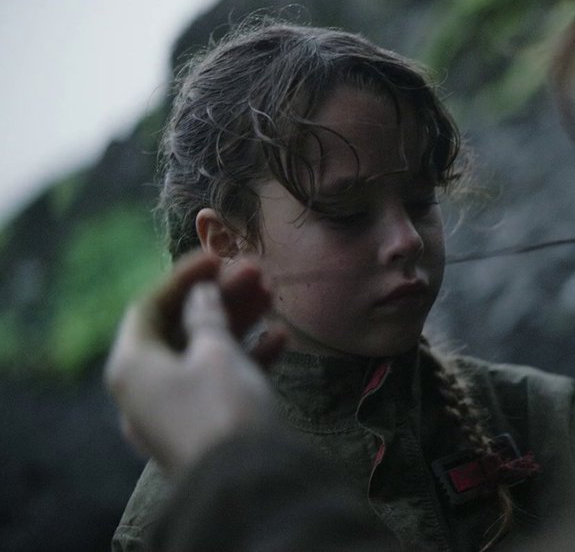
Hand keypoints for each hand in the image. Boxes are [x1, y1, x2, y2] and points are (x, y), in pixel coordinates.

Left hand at [105, 252, 285, 476]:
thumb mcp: (215, 351)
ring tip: (272, 296)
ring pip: (203, 353)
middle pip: (179, 329)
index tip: (218, 256)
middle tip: (255, 272)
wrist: (246, 480)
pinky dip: (246, 357)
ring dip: (237, 322)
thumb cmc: (223, 407)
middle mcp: (144, 388)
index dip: (184, 278)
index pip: (149, 306)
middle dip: (218, 298)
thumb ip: (207, 317)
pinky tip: (280, 339)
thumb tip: (200, 296)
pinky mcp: (204, 426)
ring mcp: (174, 410)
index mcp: (132, 365)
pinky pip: (220, 381)